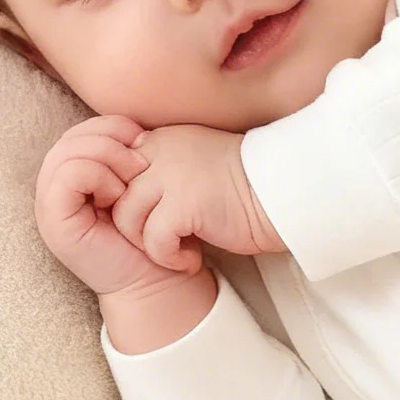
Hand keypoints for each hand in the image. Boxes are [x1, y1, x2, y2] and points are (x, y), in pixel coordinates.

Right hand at [34, 115, 180, 298]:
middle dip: (111, 139)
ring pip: (67, 152)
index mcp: (74, 174)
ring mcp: (48, 203)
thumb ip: (129, 154)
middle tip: (141, 162)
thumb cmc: (150, 231)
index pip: (82, 129)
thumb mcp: (140, 185)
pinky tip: (118, 196)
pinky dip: (97, 177)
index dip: (113, 126)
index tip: (145, 142)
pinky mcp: (53, 219)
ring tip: (132, 181)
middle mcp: (55, 186)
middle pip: (71, 136)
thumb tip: (138, 128)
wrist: (153, 278)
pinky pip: (67, 176)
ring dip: (107, 158)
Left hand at [110, 123, 285, 273]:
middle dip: (131, 227)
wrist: (284, 195)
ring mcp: (170, 177)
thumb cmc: (246, 186)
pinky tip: (191, 259)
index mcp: (162, 140)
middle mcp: (161, 152)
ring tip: (176, 252)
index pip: (115, 170)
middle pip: (115, 195)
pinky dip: (169, 257)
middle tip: (160, 242)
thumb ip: (163, 167)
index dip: (124, 202)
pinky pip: (154, 239)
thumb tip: (131, 195)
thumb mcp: (196, 163)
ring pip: (127, 218)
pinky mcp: (184, 205)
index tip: (148, 222)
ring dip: (148, 245)